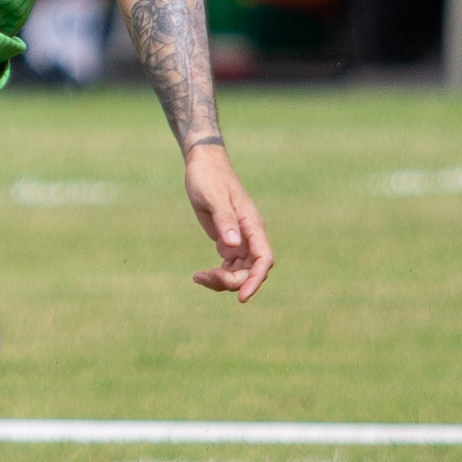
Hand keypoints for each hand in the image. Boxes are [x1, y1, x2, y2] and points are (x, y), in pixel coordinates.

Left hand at [183, 142, 273, 302]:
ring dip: (223, 280)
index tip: (242, 297)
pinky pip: (230, 267)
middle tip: (204, 277)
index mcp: (252, 224)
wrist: (203, 165)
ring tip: (198, 277)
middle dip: (232, 281)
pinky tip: (200, 274)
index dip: (255, 280)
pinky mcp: (229, 241)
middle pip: (251, 271)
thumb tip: (234, 245)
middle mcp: (250, 235)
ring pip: (240, 272)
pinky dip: (218, 274)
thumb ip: (225, 220)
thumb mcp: (213, 197)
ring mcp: (240, 239)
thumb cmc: (209, 178)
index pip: (263, 259)